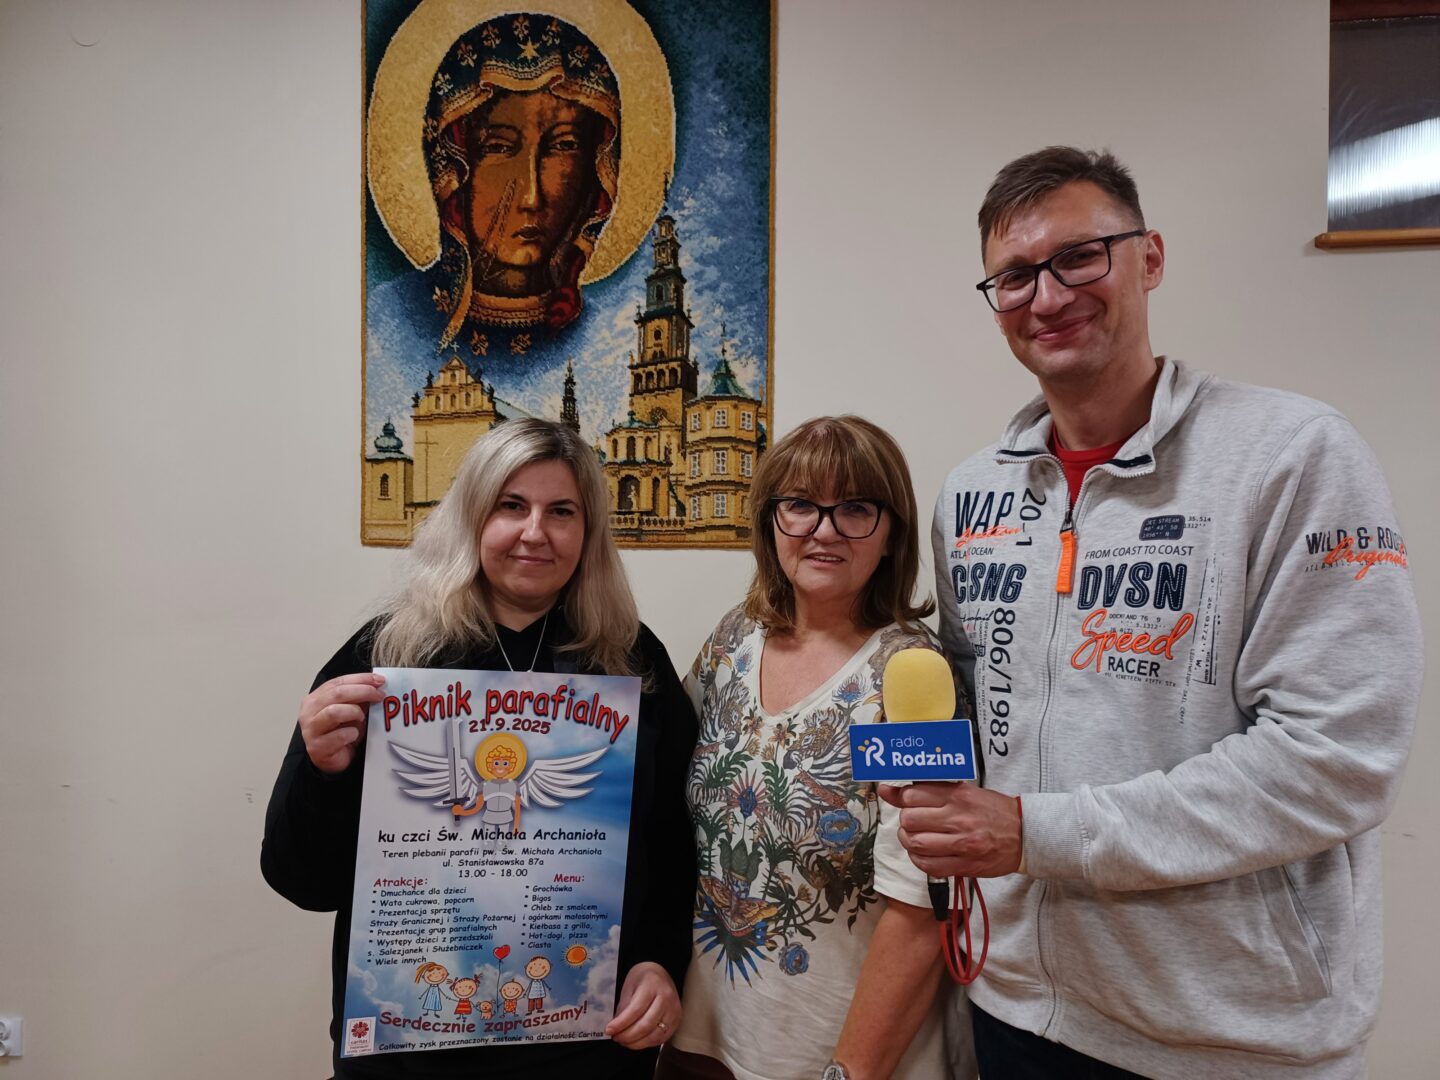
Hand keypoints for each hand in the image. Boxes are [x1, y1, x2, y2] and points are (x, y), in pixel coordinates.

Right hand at [298, 672, 385, 773]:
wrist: (332, 760)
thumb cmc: (340, 733)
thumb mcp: (350, 711)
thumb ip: (358, 698)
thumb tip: (377, 685)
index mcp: (316, 698)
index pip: (338, 682)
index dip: (360, 679)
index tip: (379, 680)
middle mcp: (309, 712)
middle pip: (337, 694)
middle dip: (362, 691)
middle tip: (379, 695)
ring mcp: (311, 730)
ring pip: (334, 712)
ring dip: (354, 712)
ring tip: (362, 718)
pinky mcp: (317, 747)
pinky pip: (338, 736)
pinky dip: (351, 733)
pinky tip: (354, 735)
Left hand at [604, 961, 680, 1049]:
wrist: (661, 973)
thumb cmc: (643, 979)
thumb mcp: (629, 986)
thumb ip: (624, 1006)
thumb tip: (616, 1027)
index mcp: (652, 986)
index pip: (635, 1010)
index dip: (621, 1023)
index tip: (609, 1030)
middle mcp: (666, 998)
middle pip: (646, 1025)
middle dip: (628, 1036)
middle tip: (615, 1038)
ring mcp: (674, 1010)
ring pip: (654, 1035)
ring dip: (636, 1043)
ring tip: (624, 1041)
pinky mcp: (676, 1020)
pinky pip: (661, 1038)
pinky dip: (647, 1043)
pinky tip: (636, 1041)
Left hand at [878, 781, 1022, 877]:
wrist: (1025, 834)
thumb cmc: (992, 810)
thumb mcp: (963, 791)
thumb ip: (928, 789)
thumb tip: (888, 790)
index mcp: (958, 796)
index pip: (912, 795)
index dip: (903, 799)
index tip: (906, 802)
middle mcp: (958, 818)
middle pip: (910, 820)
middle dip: (906, 821)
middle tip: (913, 822)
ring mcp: (962, 844)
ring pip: (916, 844)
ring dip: (910, 841)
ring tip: (917, 837)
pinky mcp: (965, 865)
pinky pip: (929, 866)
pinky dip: (920, 861)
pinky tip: (925, 854)